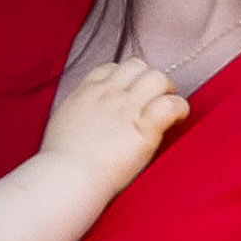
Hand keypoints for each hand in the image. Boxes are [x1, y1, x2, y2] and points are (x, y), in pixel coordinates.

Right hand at [41, 56, 188, 186]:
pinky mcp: (143, 127)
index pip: (112, 67)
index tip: (132, 94)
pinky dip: (179, 109)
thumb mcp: (63, 123)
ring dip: (168, 91)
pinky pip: (172, 104)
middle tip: (155, 100)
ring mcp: (126, 108)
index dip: (127, 78)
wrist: (68, 175)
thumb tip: (89, 117)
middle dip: (150, 79)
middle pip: (138, 66)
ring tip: (168, 109)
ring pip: (158, 78)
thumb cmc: (62, 159)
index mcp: (86, 92)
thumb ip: (80, 112)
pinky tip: (176, 121)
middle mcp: (107, 94)